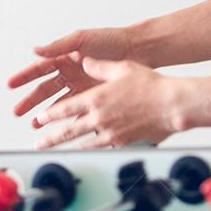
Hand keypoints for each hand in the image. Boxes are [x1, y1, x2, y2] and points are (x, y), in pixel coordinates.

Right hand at [8, 26, 132, 117]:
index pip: (39, 69)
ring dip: (46, 114)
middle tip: (18, 111)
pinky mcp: (94, 97)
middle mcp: (71, 73)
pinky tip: (60, 127)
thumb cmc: (112, 40)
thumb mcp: (82, 39)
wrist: (139, 50)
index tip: (11, 85)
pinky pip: (77, 110)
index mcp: (65, 57)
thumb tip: (37, 49)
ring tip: (35, 124)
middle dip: (30, 101)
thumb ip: (58, 45)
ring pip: (58, 103)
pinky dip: (68, 119)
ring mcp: (82, 86)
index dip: (24, 77)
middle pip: (45, 90)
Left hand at [27, 57, 185, 148]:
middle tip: (39, 141)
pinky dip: (87, 148)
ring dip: (64, 146)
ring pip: (80, 141)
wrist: (172, 105)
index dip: (49, 115)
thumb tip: (85, 61)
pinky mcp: (121, 140)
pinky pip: (99, 146)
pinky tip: (82, 149)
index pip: (64, 108)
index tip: (40, 118)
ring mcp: (109, 131)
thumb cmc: (151, 85)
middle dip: (50, 137)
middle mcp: (99, 117)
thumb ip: (99, 66)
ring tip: (53, 149)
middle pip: (67, 130)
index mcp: (95, 98)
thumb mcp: (121, 68)